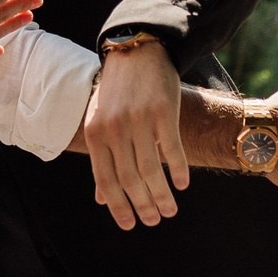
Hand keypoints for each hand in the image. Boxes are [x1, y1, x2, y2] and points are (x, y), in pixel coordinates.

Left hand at [84, 40, 189, 229]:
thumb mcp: (100, 121)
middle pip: (130, 179)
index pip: (106, 180)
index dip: (118, 206)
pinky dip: (178, 170)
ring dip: (162, 195)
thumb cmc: (117, 91)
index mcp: (95, 134)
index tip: (131, 224)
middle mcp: (115, 129)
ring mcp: (139, 120)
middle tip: (155, 220)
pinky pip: (173, 149)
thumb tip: (100, 199)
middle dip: (143, 205)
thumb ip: (103, 159)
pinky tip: (182, 184)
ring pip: (151, 169)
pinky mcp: (164, 111)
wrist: (137, 51)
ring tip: (170, 210)